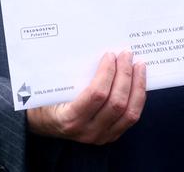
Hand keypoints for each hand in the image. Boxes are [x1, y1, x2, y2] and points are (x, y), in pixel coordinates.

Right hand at [25, 51, 146, 144]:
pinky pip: (131, 117)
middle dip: (125, 75)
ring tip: (139, 66)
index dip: (107, 73)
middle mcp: (87, 132)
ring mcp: (101, 136)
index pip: (97, 95)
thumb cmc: (46, 101)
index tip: (110, 55)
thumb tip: (88, 47)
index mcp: (70, 119)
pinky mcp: (111, 135)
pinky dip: (138, 97)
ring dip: (137, 86)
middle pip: (116, 103)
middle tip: (126, 55)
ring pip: (129, 113)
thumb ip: (66, 73)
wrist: (44, 124)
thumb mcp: (50, 88)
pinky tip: (139, 82)